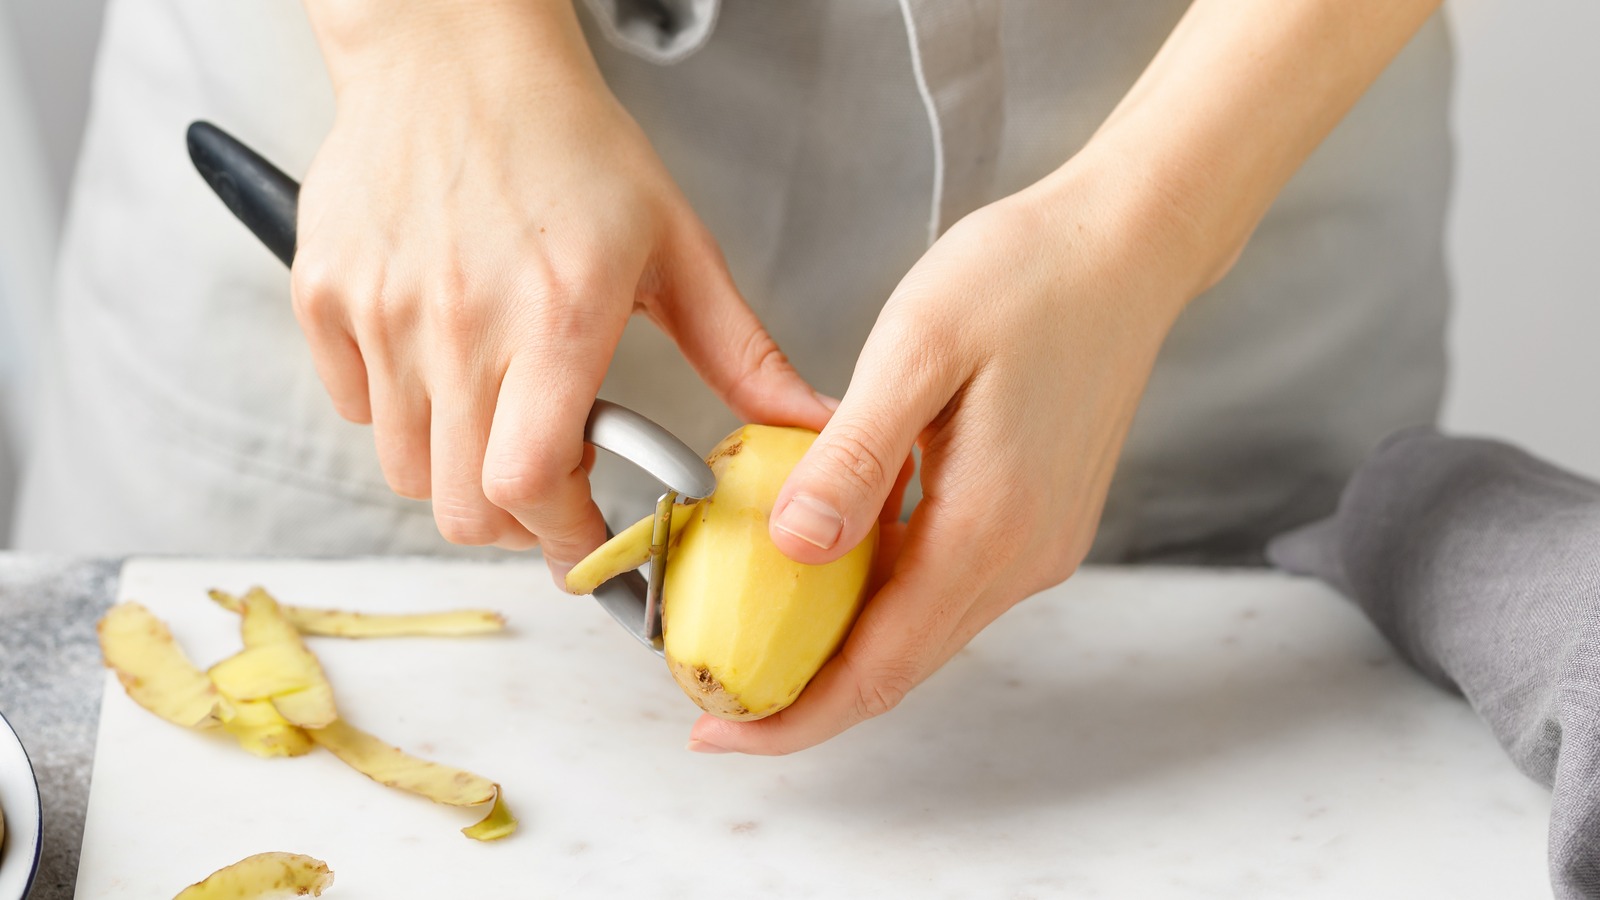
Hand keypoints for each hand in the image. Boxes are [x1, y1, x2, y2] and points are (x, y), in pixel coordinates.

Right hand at [293, 2, 830, 573]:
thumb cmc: (569, 142)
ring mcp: (380, 310)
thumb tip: (807, 424)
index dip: (563, 539)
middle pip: (459, 505)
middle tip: (550, 487)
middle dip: (514, 520)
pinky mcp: (324, 294)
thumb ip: (742, 354)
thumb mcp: (677, 247)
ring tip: (500, 415)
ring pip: (402, 468)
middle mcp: (458, 321)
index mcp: (556, 316)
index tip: (589, 545)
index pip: (530, 487)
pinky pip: (351, 405)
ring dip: (455, 471)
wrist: (457, 54)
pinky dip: (397, 412)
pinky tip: (443, 364)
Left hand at [687, 155, 1216, 753]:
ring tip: (754, 634)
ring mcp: (1039, 543)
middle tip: (713, 695)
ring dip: (841, 649)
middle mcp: (1025, 558)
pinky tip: (828, 565)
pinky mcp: (1040, 518)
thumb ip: (856, 456)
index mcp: (991, 527)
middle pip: (900, 667)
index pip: (879, 667)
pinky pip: (947, 584)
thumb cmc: (1026, 276)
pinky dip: (881, 598)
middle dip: (804, 699)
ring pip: (923, 629)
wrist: (1129, 244)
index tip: (714, 732)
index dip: (792, 715)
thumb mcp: (918, 348)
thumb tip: (792, 550)